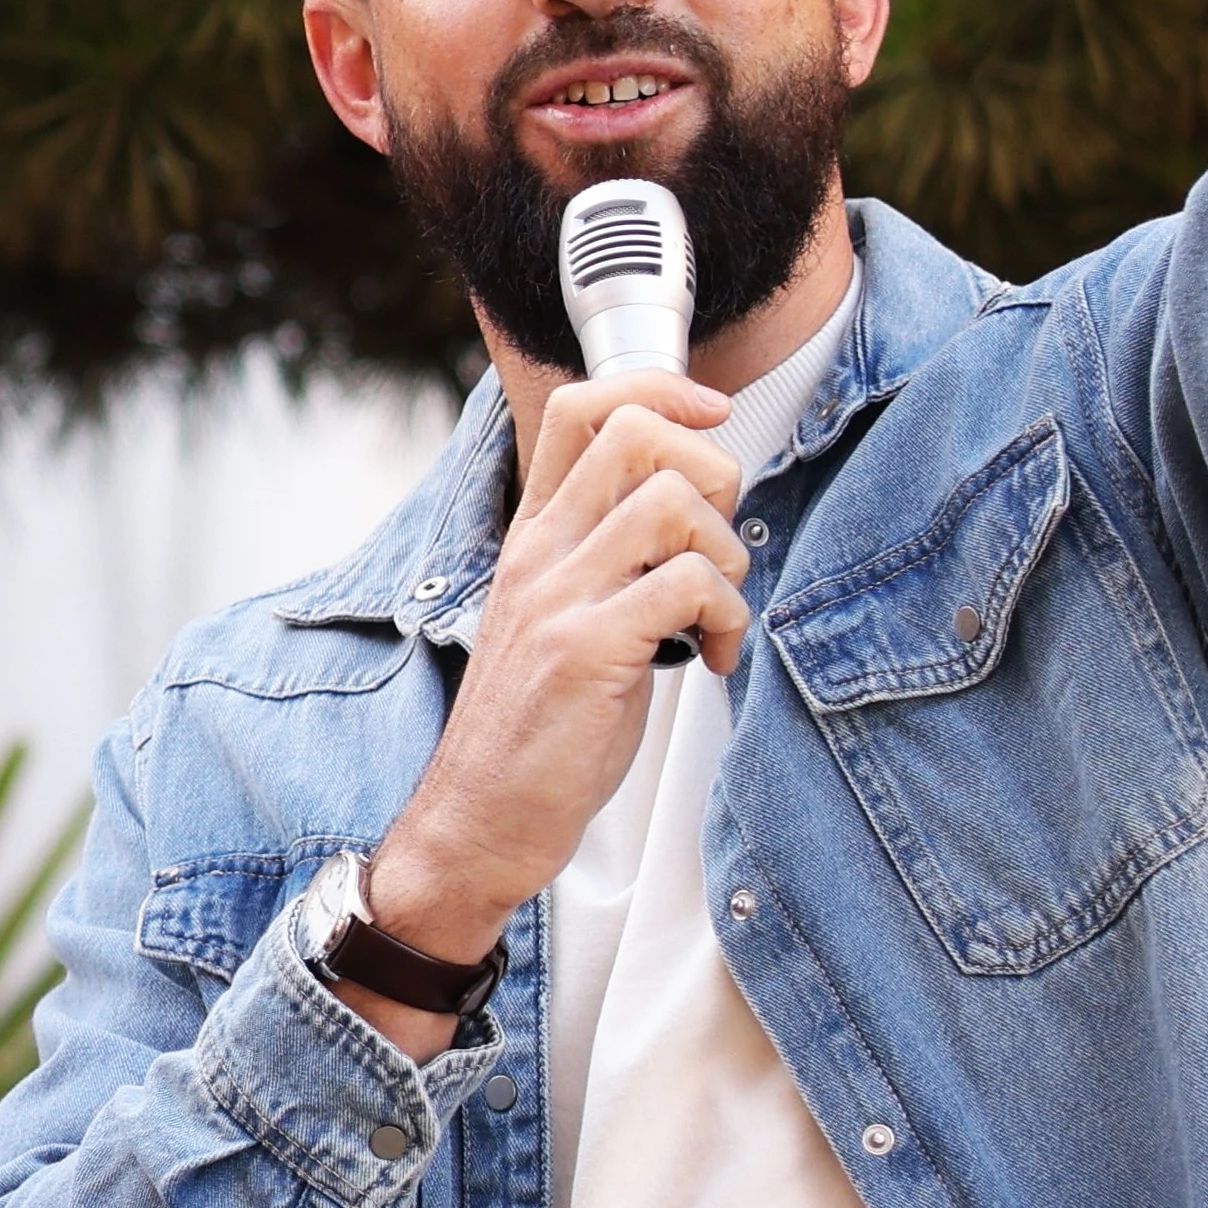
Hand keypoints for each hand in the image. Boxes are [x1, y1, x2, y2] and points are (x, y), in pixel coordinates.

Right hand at [364, 364, 747, 992]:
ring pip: (674, 502)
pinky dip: (729, 619)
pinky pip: (691, 587)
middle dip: (713, 471)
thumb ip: (603, 558)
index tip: (710, 414)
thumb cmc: (532, 731)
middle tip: (718, 541)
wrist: (478, 819)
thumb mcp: (556, 618)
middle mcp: (541, 554)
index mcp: (533, 537)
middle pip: (637, 432)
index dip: (660, 387)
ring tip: (717, 611)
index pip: (582, 405)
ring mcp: (561, 600)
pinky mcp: (590, 652)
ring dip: (728, 552)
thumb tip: (689, 512)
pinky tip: (715, 658)